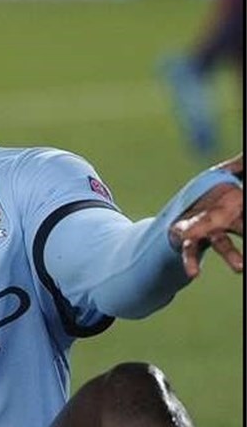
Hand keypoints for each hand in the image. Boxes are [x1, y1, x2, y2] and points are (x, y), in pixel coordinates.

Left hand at [170, 153, 243, 277]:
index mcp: (237, 207)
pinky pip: (190, 250)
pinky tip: (193, 273)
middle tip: (246, 261)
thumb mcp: (225, 173)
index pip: (243, 218)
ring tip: (240, 269)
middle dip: (243, 245)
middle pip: (242, 228)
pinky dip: (192, 261)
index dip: (245, 221)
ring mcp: (209, 231)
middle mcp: (226, 222)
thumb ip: (239, 166)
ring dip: (232, 257)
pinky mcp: (189, 237)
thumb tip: (244, 154)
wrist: (186, 207)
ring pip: (223, 244)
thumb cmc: (213, 190)